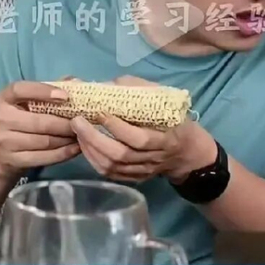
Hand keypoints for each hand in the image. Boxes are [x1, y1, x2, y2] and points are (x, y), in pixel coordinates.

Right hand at [0, 79, 80, 178]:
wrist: (3, 152)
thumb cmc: (24, 119)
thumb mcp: (32, 102)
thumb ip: (52, 89)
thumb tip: (75, 81)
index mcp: (5, 98)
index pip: (20, 90)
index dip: (42, 91)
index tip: (66, 96)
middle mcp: (1, 118)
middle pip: (39, 122)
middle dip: (65, 124)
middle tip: (83, 124)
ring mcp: (4, 140)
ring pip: (44, 141)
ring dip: (67, 139)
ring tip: (81, 136)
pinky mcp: (12, 159)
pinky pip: (44, 157)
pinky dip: (63, 153)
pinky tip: (76, 149)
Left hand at [71, 76, 217, 183]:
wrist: (188, 152)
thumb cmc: (175, 119)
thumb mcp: (165, 99)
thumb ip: (138, 89)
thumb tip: (106, 86)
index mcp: (166, 138)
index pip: (139, 138)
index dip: (117, 127)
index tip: (99, 111)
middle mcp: (154, 158)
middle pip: (120, 155)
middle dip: (94, 139)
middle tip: (77, 121)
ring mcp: (143, 171)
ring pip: (112, 166)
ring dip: (90, 149)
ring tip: (78, 132)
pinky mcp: (135, 178)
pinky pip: (111, 174)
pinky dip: (94, 160)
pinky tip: (85, 146)